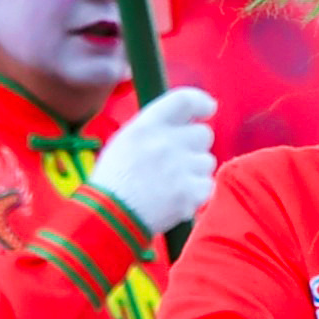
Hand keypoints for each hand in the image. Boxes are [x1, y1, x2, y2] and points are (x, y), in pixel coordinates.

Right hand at [84, 86, 218, 236]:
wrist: (110, 218)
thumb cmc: (113, 182)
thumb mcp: (124, 141)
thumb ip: (154, 127)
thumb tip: (182, 121)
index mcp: (146, 126)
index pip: (184, 100)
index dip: (201, 102)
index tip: (208, 108)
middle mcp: (166, 142)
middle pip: (203, 133)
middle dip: (195, 146)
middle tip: (178, 161)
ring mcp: (180, 168)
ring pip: (207, 161)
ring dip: (195, 172)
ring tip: (171, 185)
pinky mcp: (190, 193)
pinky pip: (207, 186)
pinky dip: (196, 194)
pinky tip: (175, 199)